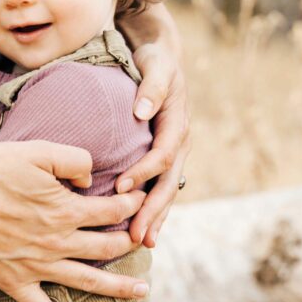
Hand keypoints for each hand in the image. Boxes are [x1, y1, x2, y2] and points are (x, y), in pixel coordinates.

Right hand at [0, 140, 149, 301]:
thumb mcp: (36, 151)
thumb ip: (73, 159)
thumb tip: (92, 179)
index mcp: (64, 209)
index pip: (112, 210)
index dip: (131, 203)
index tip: (140, 199)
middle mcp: (57, 241)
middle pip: (108, 246)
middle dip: (131, 241)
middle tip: (145, 240)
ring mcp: (38, 266)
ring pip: (88, 280)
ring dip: (118, 287)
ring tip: (142, 291)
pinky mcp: (15, 282)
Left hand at [115, 40, 190, 247]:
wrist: (162, 58)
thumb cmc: (155, 60)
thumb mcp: (156, 64)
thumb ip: (151, 86)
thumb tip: (140, 112)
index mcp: (178, 123)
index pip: (163, 154)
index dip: (144, 172)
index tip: (121, 187)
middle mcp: (180, 142)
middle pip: (168, 182)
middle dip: (154, 211)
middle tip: (138, 236)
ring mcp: (174, 152)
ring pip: (166, 191)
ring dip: (156, 218)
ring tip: (142, 243)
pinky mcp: (164, 157)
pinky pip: (159, 187)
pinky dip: (151, 209)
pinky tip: (140, 229)